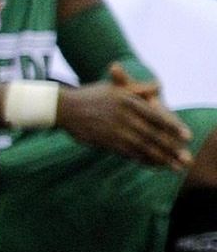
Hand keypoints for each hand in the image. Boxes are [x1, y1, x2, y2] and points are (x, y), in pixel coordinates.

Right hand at [55, 64, 196, 169]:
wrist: (63, 107)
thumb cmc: (90, 96)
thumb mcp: (114, 88)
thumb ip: (137, 88)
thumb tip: (158, 85)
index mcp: (127, 101)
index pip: (156, 115)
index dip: (173, 127)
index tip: (187, 136)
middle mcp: (122, 115)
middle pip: (152, 134)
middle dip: (170, 148)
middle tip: (185, 158)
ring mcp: (113, 129)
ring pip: (142, 146)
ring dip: (159, 157)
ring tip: (173, 166)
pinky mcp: (105, 141)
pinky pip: (127, 152)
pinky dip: (142, 159)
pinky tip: (152, 164)